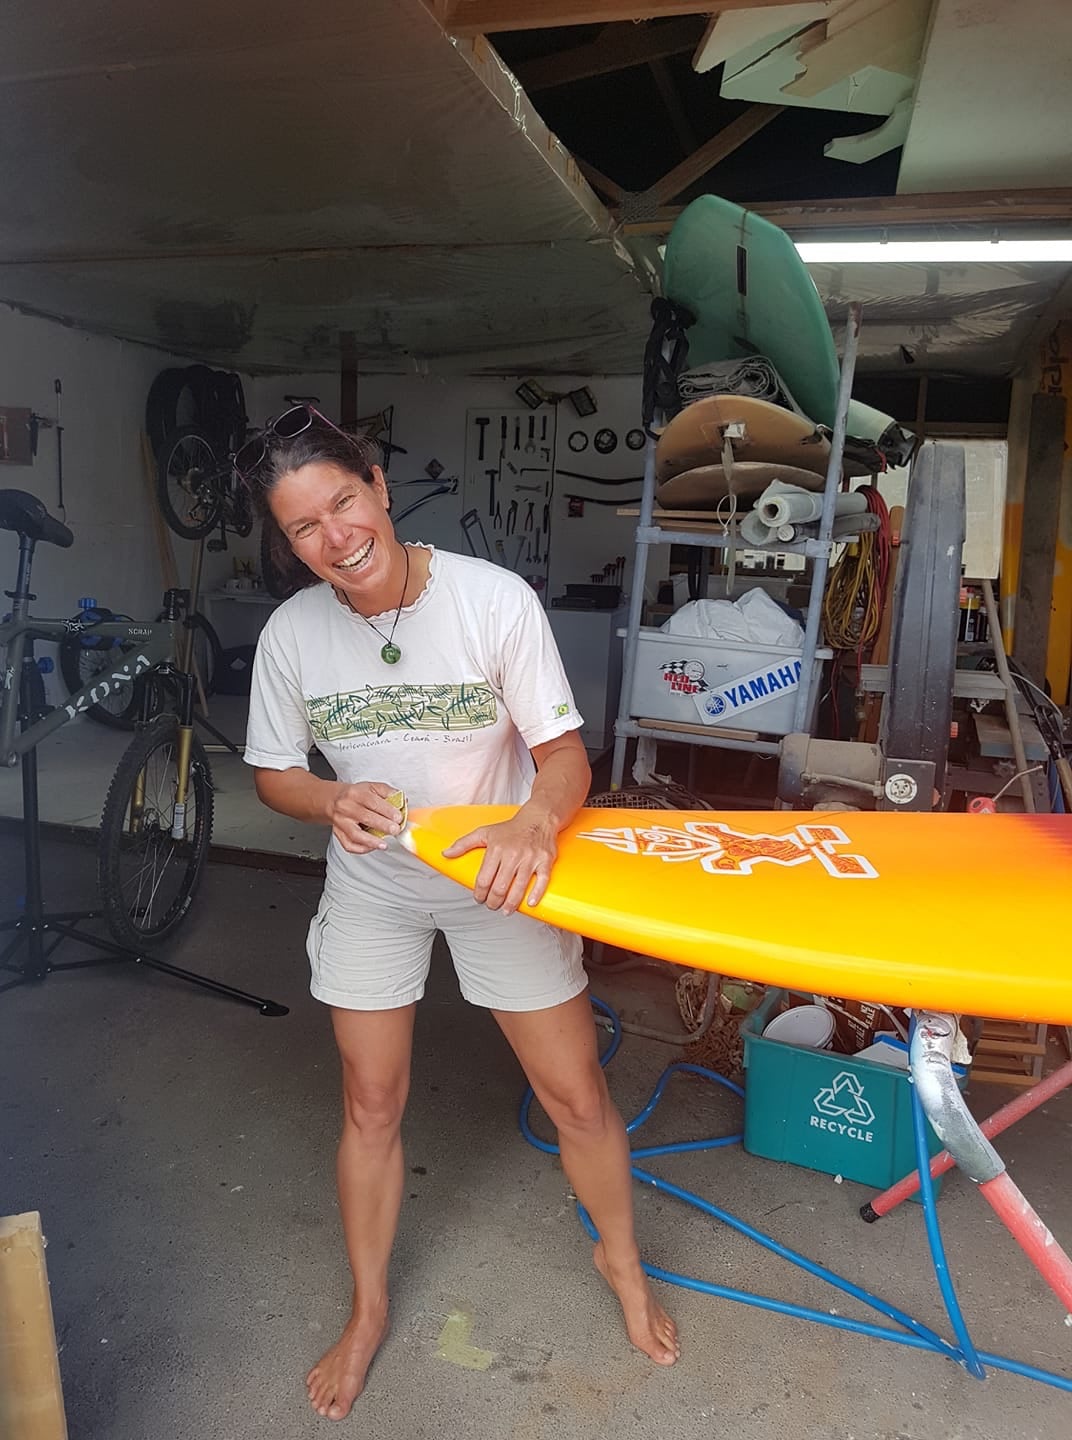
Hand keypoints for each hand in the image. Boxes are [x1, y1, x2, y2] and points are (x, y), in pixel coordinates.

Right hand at [328, 782, 403, 854]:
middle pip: (365, 817)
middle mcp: (346, 807)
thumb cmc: (356, 795)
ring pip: (355, 834)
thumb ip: (388, 793)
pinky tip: (372, 847)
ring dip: (371, 841)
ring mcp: (341, 822)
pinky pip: (349, 845)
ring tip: (384, 844)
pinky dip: (362, 848)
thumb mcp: (371, 787)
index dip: (387, 811)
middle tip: (395, 830)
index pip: (372, 802)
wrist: (334, 800)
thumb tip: (403, 802)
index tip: (398, 817)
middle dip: (383, 826)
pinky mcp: (338, 833)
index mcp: (355, 794)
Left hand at [442, 811, 557, 913]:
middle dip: (493, 901)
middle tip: (492, 905)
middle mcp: (512, 854)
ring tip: (505, 910)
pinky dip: (536, 894)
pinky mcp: (545, 860)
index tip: (479, 898)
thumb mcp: (484, 832)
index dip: (479, 893)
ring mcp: (530, 858)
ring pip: (518, 888)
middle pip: (500, 887)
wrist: (537, 818)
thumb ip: (463, 844)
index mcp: (496, 848)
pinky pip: (542, 881)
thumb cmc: (510, 829)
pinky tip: (529, 903)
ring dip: (510, 904)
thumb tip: (445, 854)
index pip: (484, 879)